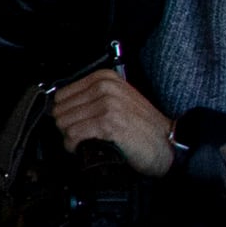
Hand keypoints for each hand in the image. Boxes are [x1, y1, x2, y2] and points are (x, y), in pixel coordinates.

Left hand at [47, 64, 177, 178]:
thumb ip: (91, 97)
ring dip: (70, 137)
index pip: (61, 95)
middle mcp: (105, 87)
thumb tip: (58, 107)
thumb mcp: (117, 100)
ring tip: (83, 141)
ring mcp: (108, 104)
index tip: (74, 122)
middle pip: (60, 110)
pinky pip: (73, 135)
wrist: (167, 144)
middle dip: (66, 126)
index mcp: (105, 78)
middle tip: (80, 135)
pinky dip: (73, 145)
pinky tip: (83, 148)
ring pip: (64, 123)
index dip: (65, 113)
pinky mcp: (108, 123)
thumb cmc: (142, 126)